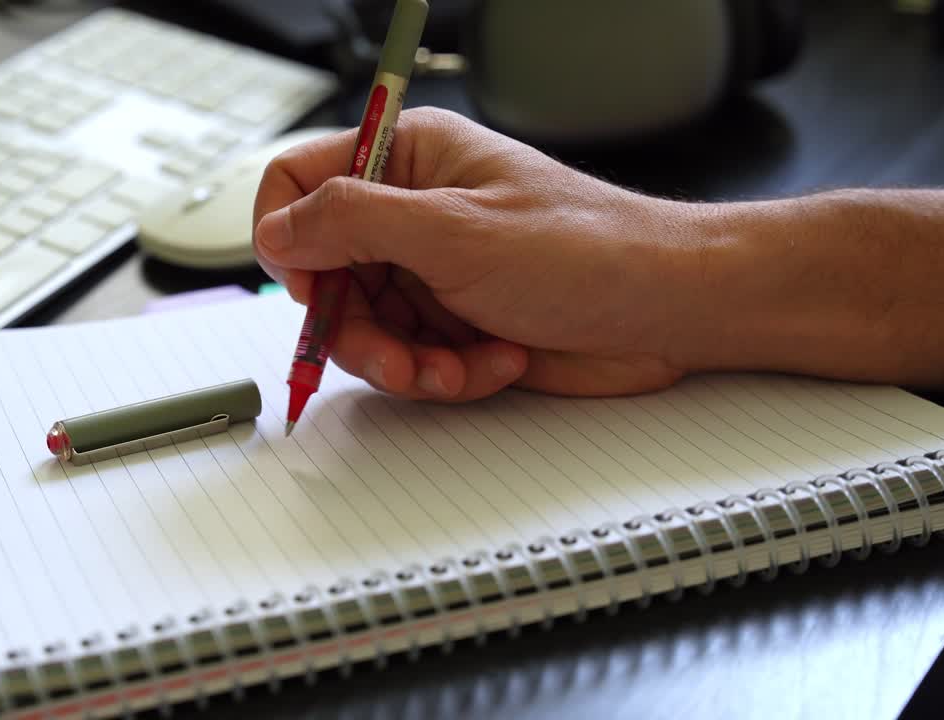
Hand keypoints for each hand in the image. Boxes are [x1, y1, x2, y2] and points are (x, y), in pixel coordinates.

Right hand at [253, 108, 705, 400]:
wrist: (667, 310)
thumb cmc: (586, 249)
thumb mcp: (454, 232)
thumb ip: (351, 223)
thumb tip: (275, 229)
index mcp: (407, 160)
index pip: (299, 186)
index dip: (290, 242)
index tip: (311, 291)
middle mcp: (411, 213)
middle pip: (325, 276)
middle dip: (357, 331)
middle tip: (397, 359)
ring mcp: (432, 271)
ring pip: (365, 329)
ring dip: (405, 363)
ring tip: (455, 370)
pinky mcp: (455, 321)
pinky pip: (410, 358)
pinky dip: (445, 374)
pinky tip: (494, 364)